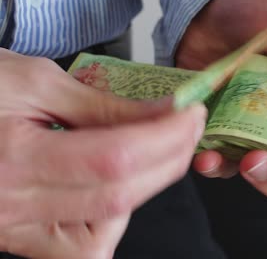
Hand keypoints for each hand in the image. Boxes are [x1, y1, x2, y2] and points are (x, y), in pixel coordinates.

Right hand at [0, 48, 206, 257]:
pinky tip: (112, 188)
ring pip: (103, 233)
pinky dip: (111, 219)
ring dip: (141, 192)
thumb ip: (104, 106)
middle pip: (118, 197)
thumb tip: (163, 114)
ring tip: (145, 155)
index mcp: (14, 158)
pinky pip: (81, 248)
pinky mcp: (22, 238)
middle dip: (168, 160)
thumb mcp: (37, 82)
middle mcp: (13, 206)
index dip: (164, 137)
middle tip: (187, 129)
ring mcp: (16, 229)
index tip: (190, 114)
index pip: (114, 158)